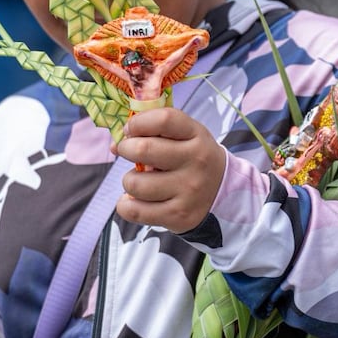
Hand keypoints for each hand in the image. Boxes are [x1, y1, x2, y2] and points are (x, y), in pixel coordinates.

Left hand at [111, 108, 225, 232]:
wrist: (223, 191)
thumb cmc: (192, 158)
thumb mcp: (186, 135)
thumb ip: (155, 131)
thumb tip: (115, 145)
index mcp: (197, 136)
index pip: (163, 120)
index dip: (138, 123)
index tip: (131, 130)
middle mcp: (196, 163)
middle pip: (143, 149)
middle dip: (125, 149)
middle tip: (128, 152)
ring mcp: (188, 192)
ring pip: (135, 183)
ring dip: (129, 180)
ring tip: (140, 181)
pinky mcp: (178, 216)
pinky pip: (134, 211)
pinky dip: (126, 205)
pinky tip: (135, 200)